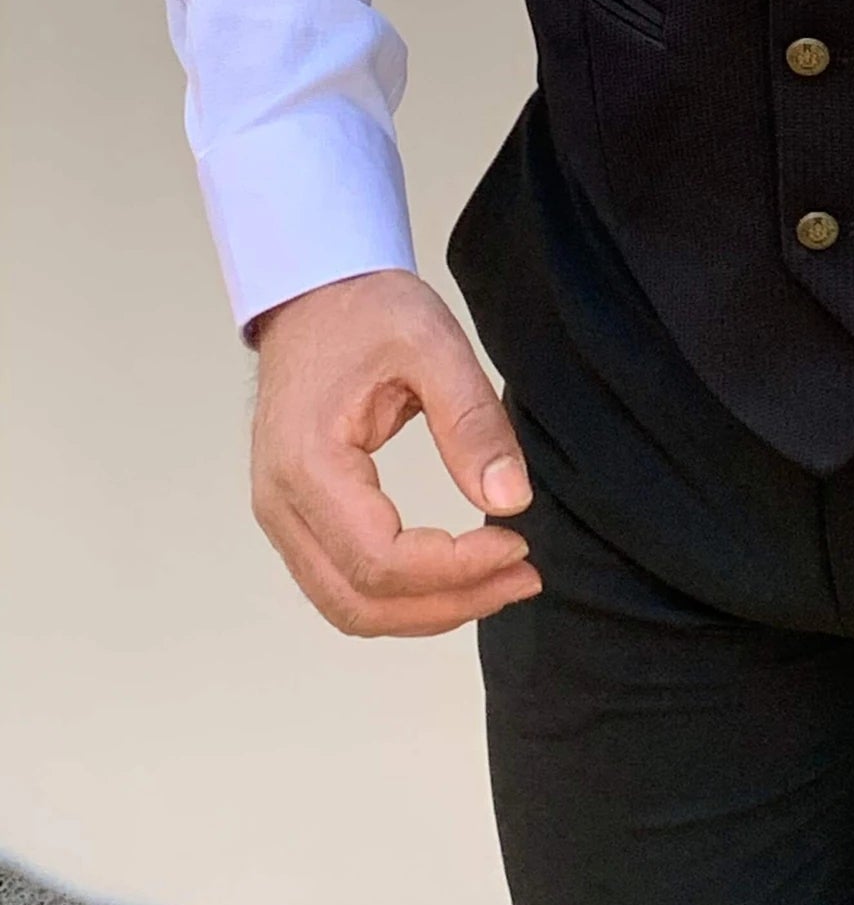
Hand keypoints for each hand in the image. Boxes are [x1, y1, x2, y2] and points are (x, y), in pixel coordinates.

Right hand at [249, 268, 542, 637]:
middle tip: (523, 577)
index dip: (456, 569)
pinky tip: (454, 575)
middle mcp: (280, 503)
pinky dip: (400, 596)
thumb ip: (473, 424)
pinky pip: (342, 583)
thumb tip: (511, 502)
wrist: (314, 293)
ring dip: (426, 611)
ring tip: (500, 581)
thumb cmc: (366, 311)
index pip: (381, 559)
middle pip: (361, 601)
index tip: (517, 543)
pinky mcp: (296, 516)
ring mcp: (281, 515)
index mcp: (307, 464)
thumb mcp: (434, 347)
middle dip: (450, 604)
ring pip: (347, 606)